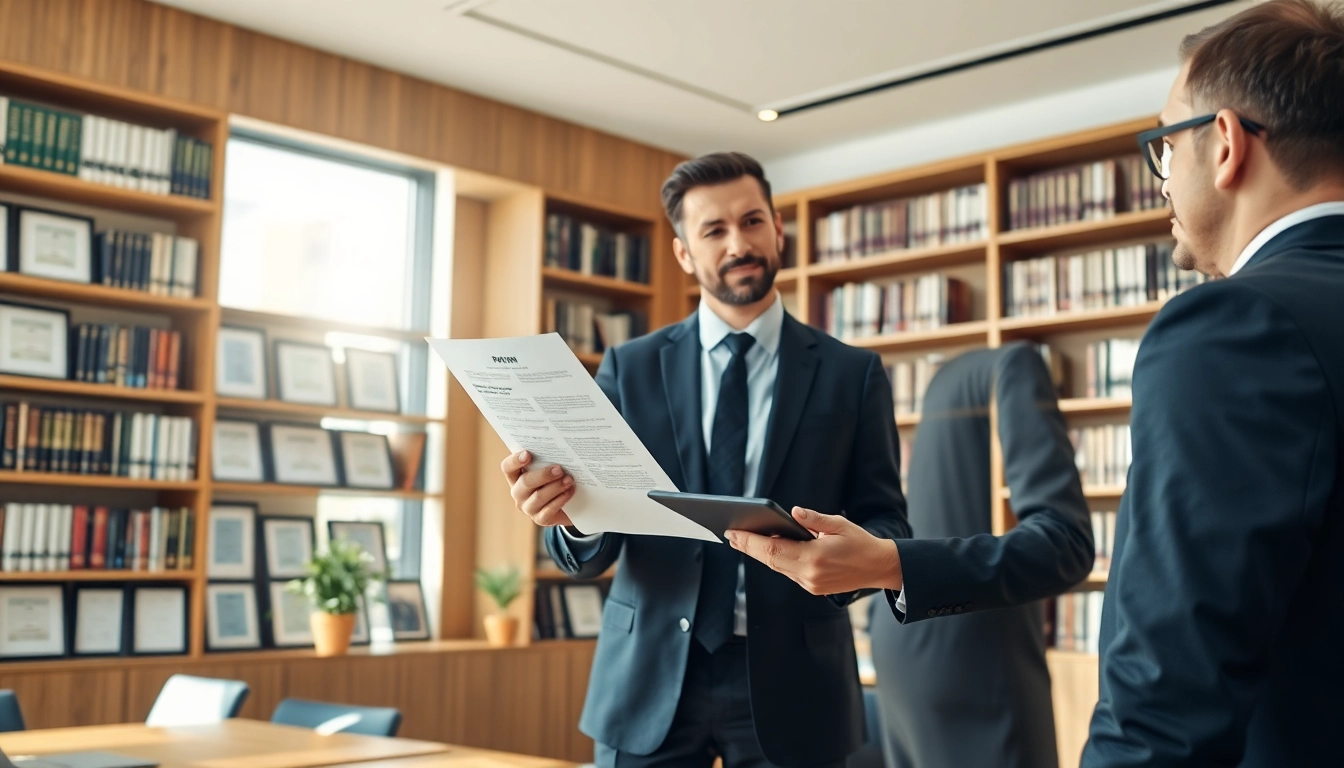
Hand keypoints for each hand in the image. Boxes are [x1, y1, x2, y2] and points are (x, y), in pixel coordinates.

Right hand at [500, 450, 575, 527]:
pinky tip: (569, 491)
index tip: (528, 454)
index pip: (508, 468)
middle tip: (559, 469)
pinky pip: (548, 510)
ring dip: (555, 487)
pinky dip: (560, 500)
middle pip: (525, 482)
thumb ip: (548, 460)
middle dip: (543, 475)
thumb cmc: (556, 480)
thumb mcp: (549, 469)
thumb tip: (559, 450)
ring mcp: (528, 507)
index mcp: (516, 477)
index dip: (515, 460)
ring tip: (569, 480)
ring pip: (538, 497)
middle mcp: (518, 493)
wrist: (569, 505)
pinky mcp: (540, 519)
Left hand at [726, 507, 902, 595]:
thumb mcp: (839, 525)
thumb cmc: (860, 543)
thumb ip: (814, 519)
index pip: (773, 550)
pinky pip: (788, 572)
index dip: (749, 542)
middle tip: (730, 534)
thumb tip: (793, 512)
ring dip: (761, 555)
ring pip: (778, 568)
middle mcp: (810, 574)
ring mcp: (811, 584)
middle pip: (770, 561)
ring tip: (743, 540)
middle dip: (749, 547)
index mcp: (815, 558)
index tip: (732, 533)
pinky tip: (767, 550)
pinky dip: (777, 561)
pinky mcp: (813, 588)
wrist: (879, 568)